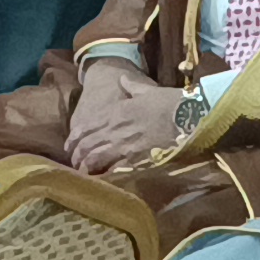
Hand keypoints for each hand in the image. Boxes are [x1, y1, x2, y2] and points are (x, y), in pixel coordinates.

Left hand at [65, 60, 183, 173]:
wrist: (189, 117)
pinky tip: (99, 181)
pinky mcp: (134, 160)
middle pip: (86, 144)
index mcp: (116, 111)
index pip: (86, 126)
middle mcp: (115, 128)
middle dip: (77, 155)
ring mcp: (123, 145)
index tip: (70, 146)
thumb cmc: (171, 102)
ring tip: (82, 173)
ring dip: (85, 166)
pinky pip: (111, 170)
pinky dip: (103, 176)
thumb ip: (132, 86)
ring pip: (93, 158)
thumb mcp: (148, 90)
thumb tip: (123, 79)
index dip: (75, 138)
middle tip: (74, 163)